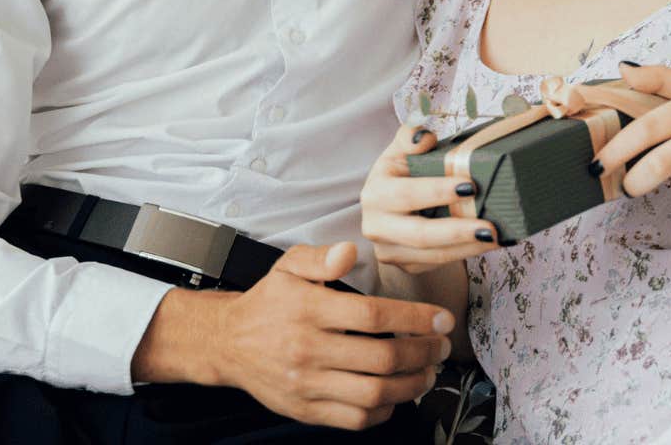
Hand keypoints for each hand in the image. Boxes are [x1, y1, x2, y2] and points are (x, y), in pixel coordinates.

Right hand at [211, 241, 455, 430]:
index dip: (415, 319)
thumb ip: (321, 257)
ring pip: (373, 393)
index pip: (373, 316)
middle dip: (423, 353)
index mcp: (308, 310)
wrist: (228, 342)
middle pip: (381, 358)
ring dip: (411, 385)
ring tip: (428, 371)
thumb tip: (350, 251)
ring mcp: (306, 384)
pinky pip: (355, 419)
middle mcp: (308, 349)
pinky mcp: (305, 409)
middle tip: (441, 346)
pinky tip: (395, 394)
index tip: (440, 319)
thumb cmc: (268, 303)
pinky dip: (384, 410)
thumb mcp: (289, 266)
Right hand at [360, 123, 500, 271]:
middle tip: (490, 228)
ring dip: (468, 247)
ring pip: (433, 254)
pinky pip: (437, 263)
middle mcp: (376, 225)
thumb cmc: (401, 175)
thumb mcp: (400, 152)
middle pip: (420, 234)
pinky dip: (464, 253)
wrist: (390, 210)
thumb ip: (409, 138)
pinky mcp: (405, 265)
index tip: (470, 186)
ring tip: (496, 237)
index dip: (436, 191)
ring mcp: (389, 250)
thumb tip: (423, 137)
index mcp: (376, 192)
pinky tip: (485, 244)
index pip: (406, 194)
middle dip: (457, 232)